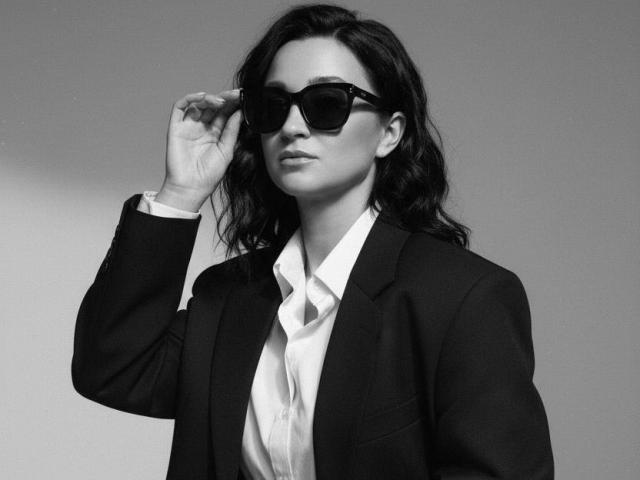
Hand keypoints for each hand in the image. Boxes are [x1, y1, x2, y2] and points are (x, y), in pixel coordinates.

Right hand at [157, 90, 242, 211]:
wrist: (191, 188)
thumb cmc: (209, 175)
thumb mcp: (226, 151)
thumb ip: (232, 131)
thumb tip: (240, 112)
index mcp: (216, 133)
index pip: (225, 113)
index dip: (233, 104)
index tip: (243, 96)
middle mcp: (202, 128)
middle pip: (213, 106)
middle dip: (224, 99)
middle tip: (234, 95)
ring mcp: (189, 126)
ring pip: (198, 104)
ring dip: (209, 99)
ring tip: (220, 102)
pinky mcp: (176, 128)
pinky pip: (179, 108)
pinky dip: (189, 98)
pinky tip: (201, 97)